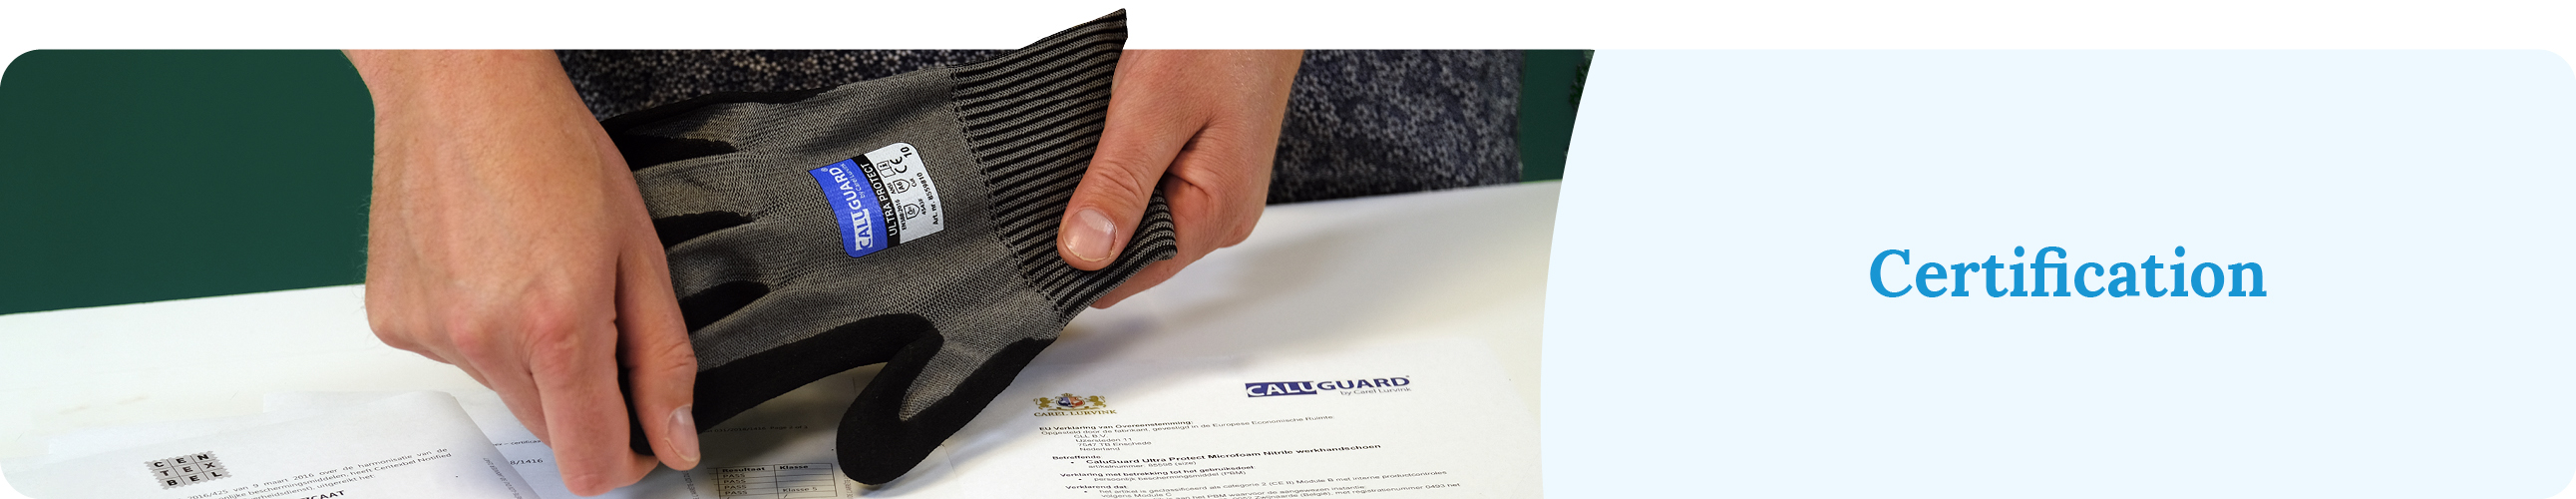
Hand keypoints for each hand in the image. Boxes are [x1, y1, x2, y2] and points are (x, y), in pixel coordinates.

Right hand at [347, 50, 700, 495]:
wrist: (461, 90)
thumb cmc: (548, 147)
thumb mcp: (639, 252)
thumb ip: (662, 357)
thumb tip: (675, 432)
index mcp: (555, 326)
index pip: (590, 462)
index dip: (628, 459)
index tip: (642, 438)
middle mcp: (482, 338)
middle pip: (548, 430)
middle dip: (584, 397)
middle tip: (595, 319)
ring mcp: (430, 332)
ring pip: (502, 390)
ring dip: (529, 357)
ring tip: (535, 274)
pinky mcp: (393, 319)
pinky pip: (454, 356)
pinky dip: (480, 331)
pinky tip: (490, 270)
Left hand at [1056, 50, 1301, 306]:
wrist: (1250, 3)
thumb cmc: (1219, 40)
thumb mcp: (1154, 109)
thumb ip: (1119, 183)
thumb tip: (1085, 252)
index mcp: (1218, 212)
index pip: (1136, 276)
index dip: (1084, 267)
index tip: (1040, 246)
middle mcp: (1222, 213)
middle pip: (1137, 253)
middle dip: (1094, 227)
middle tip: (1060, 182)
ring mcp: (1216, 191)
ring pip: (1141, 221)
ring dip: (1107, 196)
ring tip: (1088, 154)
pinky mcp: (1205, 169)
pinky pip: (1152, 192)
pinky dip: (1122, 174)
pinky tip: (1109, 146)